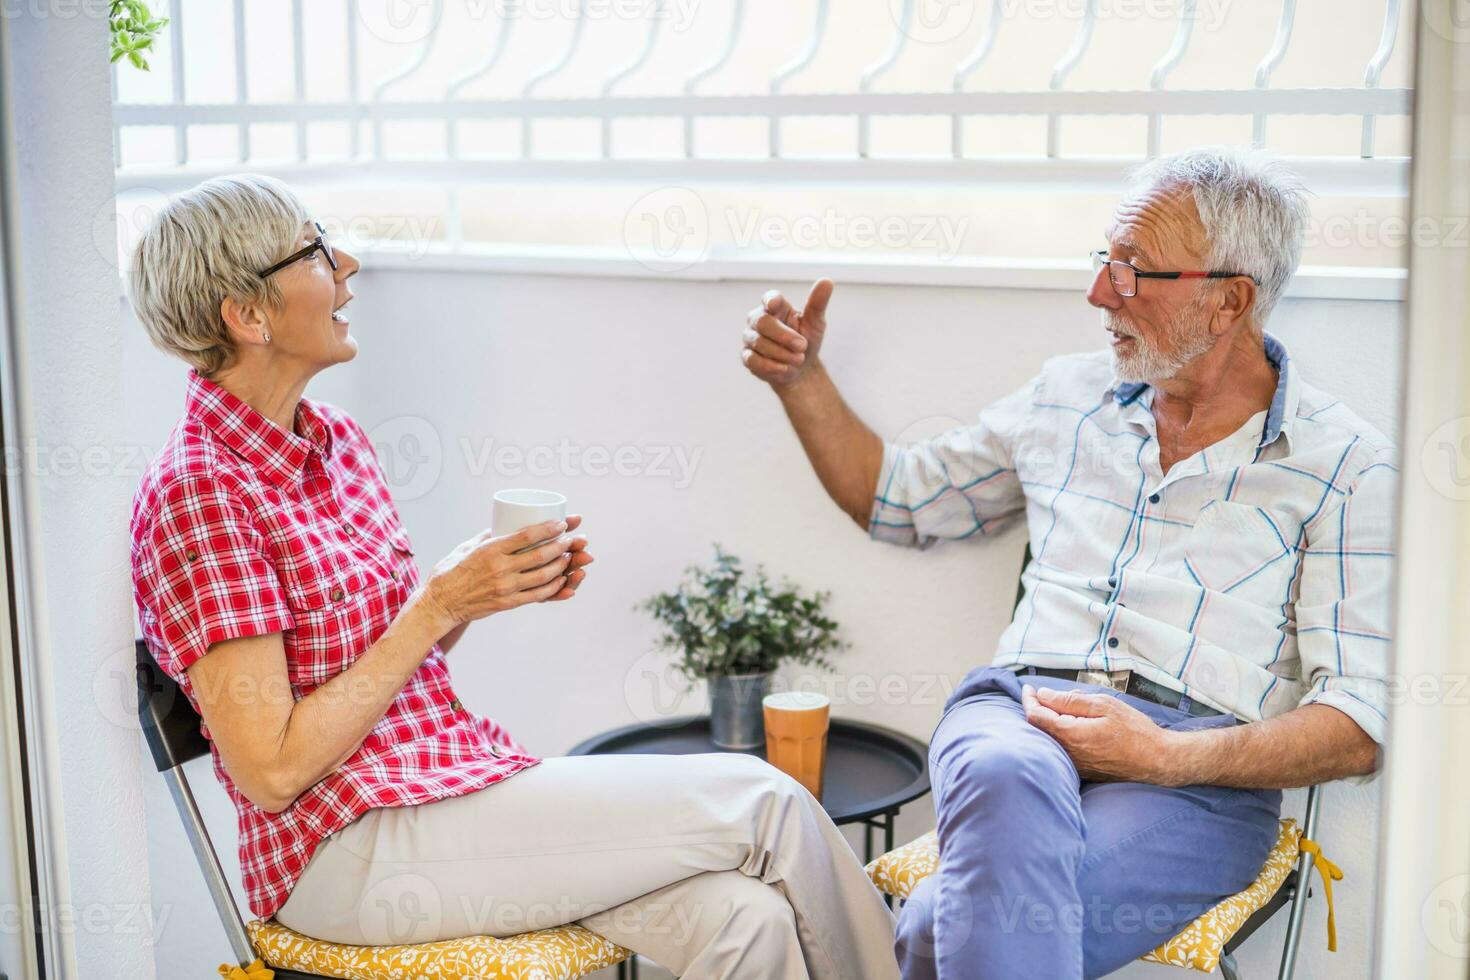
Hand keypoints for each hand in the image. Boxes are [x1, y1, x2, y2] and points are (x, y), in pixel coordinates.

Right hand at [423, 515, 592, 625]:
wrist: (440, 604)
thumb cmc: (450, 571)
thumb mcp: (466, 546)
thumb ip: (488, 536)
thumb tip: (505, 524)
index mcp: (490, 550)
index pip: (526, 536)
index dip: (548, 528)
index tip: (562, 523)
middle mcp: (500, 569)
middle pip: (540, 555)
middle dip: (561, 545)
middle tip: (572, 539)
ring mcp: (505, 588)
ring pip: (543, 576)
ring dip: (561, 565)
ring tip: (570, 556)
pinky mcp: (507, 603)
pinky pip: (537, 595)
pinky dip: (554, 587)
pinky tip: (562, 580)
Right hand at [741, 279, 832, 390]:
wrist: (800, 370)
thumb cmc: (806, 342)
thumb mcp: (815, 324)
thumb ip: (817, 304)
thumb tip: (827, 281)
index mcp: (775, 307)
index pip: (769, 298)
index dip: (770, 301)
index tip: (774, 306)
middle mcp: (758, 319)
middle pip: (762, 322)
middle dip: (784, 336)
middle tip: (803, 346)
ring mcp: (750, 338)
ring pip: (759, 343)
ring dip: (782, 354)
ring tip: (798, 359)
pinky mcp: (747, 357)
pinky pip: (753, 360)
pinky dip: (771, 366)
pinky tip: (785, 368)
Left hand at [1021, 684, 1175, 783]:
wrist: (1158, 760)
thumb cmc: (1134, 730)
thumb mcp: (1104, 705)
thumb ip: (1070, 700)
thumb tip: (1043, 696)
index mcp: (1071, 735)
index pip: (1036, 716)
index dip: (1029, 700)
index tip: (1029, 689)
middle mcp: (1069, 754)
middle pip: (1040, 729)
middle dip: (1037, 710)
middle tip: (1041, 695)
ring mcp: (1075, 765)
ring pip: (1051, 740)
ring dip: (1048, 723)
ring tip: (1058, 707)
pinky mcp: (1083, 771)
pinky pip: (1063, 750)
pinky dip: (1060, 735)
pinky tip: (1070, 725)